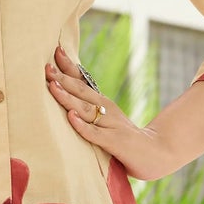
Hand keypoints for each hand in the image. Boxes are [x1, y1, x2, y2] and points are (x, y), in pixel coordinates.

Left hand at [44, 44, 170, 179]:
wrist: (157, 152)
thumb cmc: (125, 138)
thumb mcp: (107, 120)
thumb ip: (89, 112)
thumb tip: (65, 101)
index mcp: (103, 103)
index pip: (84, 81)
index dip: (69, 67)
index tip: (56, 51)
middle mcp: (106, 109)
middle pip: (82, 91)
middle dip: (63, 78)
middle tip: (46, 67)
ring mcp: (111, 125)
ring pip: (85, 109)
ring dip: (68, 97)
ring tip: (53, 86)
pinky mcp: (114, 142)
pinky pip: (95, 133)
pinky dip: (82, 125)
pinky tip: (70, 117)